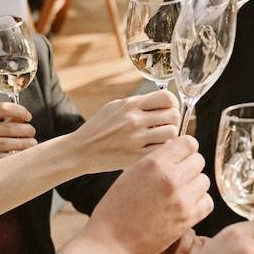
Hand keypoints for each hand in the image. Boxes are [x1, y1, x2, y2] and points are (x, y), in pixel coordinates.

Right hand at [0, 103, 36, 177]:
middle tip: (33, 134)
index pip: (1, 108)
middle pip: (7, 128)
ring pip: (5, 144)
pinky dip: (12, 158)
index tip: (28, 117)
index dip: (19, 111)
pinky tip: (19, 158)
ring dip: (23, 145)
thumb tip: (23, 121)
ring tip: (31, 146)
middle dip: (25, 131)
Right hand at [66, 90, 180, 172]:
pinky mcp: (135, 156)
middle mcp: (134, 119)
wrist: (80, 150)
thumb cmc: (99, 128)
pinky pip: (162, 150)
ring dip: (169, 136)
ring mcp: (136, 138)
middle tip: (165, 126)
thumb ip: (138, 103)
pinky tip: (153, 149)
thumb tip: (163, 102)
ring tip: (160, 138)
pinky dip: (162, 149)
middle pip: (173, 115)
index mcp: (130, 104)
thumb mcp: (115, 107)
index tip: (168, 109)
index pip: (166, 97)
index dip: (172, 103)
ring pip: (171, 133)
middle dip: (172, 120)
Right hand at [75, 136, 213, 253]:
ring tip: (179, 194)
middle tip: (178, 178)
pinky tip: (185, 206)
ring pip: (204, 181)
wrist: (111, 242)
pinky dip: (199, 203)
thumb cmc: (116, 207)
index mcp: (155, 163)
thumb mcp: (131, 174)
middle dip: (189, 167)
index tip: (181, 157)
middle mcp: (171, 178)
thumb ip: (156, 161)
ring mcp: (181, 199)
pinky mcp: (187, 218)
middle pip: (199, 161)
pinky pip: (207, 202)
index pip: (189, 143)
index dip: (185, 150)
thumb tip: (177, 150)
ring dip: (194, 186)